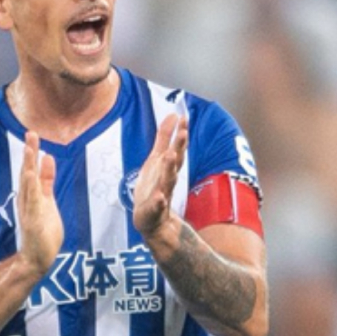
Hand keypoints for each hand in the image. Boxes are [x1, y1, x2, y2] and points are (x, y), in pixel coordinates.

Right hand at [16, 131, 63, 275]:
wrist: (37, 258)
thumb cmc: (43, 229)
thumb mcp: (48, 200)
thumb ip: (47, 180)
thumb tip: (48, 157)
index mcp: (31, 194)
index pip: (30, 169)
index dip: (32, 151)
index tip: (32, 133)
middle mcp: (27, 199)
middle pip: (27, 172)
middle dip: (29, 153)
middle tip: (30, 133)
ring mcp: (29, 210)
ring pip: (28, 185)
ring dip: (28, 166)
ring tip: (30, 149)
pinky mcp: (32, 221)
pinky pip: (31, 203)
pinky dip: (30, 189)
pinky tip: (30, 176)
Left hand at [133, 113, 187, 240]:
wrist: (152, 220)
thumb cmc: (154, 186)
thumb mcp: (157, 159)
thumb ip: (164, 138)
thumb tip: (174, 114)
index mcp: (168, 167)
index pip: (177, 148)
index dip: (180, 133)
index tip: (184, 118)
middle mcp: (167, 179)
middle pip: (175, 161)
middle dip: (179, 146)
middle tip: (183, 132)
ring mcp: (161, 194)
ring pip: (168, 180)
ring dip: (170, 169)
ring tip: (171, 156)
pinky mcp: (153, 210)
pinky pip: (157, 205)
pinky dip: (159, 201)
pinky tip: (160, 197)